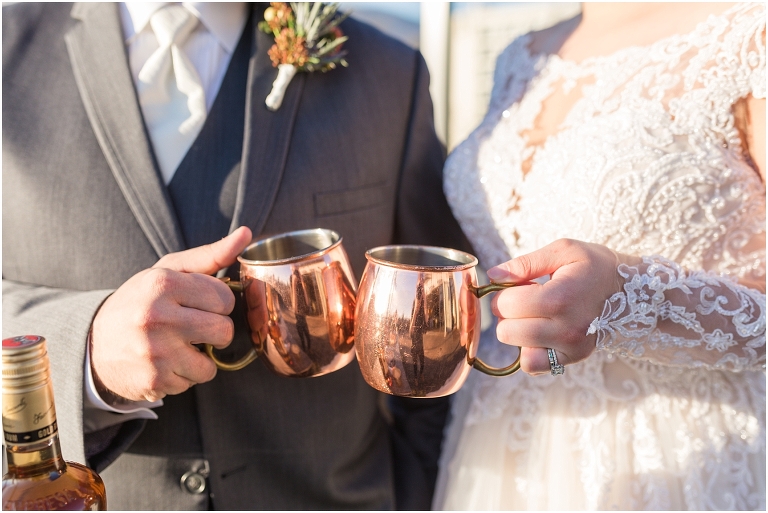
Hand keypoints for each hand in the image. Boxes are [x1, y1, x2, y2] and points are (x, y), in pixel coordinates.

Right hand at [90, 227, 252, 401]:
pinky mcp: (154, 381)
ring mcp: (155, 352)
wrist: (93, 344)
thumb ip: (210, 255)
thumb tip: (246, 234)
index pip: (224, 298)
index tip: (199, 305)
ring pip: (211, 363)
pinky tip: (164, 363)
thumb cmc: (141, 302)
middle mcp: (157, 317)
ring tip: (178, 346)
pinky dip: (184, 375)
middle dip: (214, 331)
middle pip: (224, 331)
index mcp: (162, 284)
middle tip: (192, 327)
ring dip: (200, 358)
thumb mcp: (168, 272)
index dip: (216, 304)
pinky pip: (193, 382)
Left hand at [487, 239, 635, 374]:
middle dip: (508, 314)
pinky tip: (540, 333)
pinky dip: (529, 352)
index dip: (504, 293)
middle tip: (527, 300)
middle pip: (507, 330)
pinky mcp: (574, 358)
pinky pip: (534, 366)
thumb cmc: (594, 266)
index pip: (506, 304)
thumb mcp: (563, 251)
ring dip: (518, 332)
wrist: (632, 290)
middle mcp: (566, 328)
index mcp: (560, 297)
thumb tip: (493, 275)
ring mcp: (571, 347)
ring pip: (518, 349)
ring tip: (536, 315)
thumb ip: (525, 263)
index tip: (521, 285)